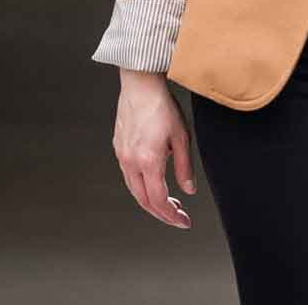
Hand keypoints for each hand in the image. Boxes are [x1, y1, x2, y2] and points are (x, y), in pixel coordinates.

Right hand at [113, 69, 194, 228]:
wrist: (140, 85)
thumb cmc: (162, 106)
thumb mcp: (182, 137)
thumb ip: (185, 167)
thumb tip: (189, 190)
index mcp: (147, 161)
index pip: (158, 200)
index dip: (171, 215)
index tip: (184, 221)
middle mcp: (130, 162)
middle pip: (143, 200)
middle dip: (162, 213)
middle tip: (178, 217)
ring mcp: (122, 156)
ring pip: (134, 190)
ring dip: (151, 201)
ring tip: (170, 203)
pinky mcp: (119, 148)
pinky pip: (129, 176)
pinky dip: (142, 187)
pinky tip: (155, 183)